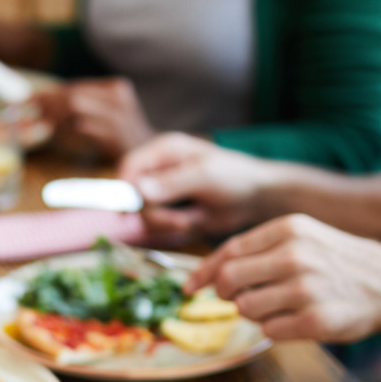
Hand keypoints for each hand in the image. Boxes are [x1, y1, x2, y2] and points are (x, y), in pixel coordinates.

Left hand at [38, 78, 154, 159]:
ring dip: (52, 115)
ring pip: (75, 106)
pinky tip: (54, 136)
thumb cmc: (122, 139)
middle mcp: (118, 97)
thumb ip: (82, 107)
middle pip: (73, 94)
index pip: (75, 86)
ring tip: (38, 124)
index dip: (49, 93)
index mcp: (116, 88)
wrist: (151, 159)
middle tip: (26, 112)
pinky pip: (81, 126)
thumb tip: (43, 104)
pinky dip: (64, 130)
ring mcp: (118, 115)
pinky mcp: (114, 134)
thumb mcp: (107, 115)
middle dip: (46, 103)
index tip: (27, 99)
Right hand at [119, 132, 279, 242]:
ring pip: (145, 216)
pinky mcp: (171, 211)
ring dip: (168, 224)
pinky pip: (159, 227)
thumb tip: (140, 190)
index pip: (129, 167)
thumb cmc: (234, 176)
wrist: (255, 198)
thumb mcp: (204, 176)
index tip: (131, 211)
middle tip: (181, 220)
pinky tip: (194, 222)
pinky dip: (176, 229)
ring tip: (192, 220)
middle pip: (134, 197)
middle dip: (157, 214)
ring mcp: (163, 192)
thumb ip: (172, 182)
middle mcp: (158, 170)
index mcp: (164, 151)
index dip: (125, 189)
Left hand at [188, 215, 380, 342]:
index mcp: (288, 229)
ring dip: (251, 312)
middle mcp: (295, 256)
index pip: (228, 251)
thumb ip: (259, 249)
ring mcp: (305, 289)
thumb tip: (209, 273)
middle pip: (228, 281)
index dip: (203, 272)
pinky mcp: (314, 321)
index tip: (190, 287)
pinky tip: (293, 320)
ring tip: (277, 306)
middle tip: (235, 298)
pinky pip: (268, 331)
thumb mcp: (302, 237)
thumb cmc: (336, 262)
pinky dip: (273, 329)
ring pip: (245, 308)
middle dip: (224, 294)